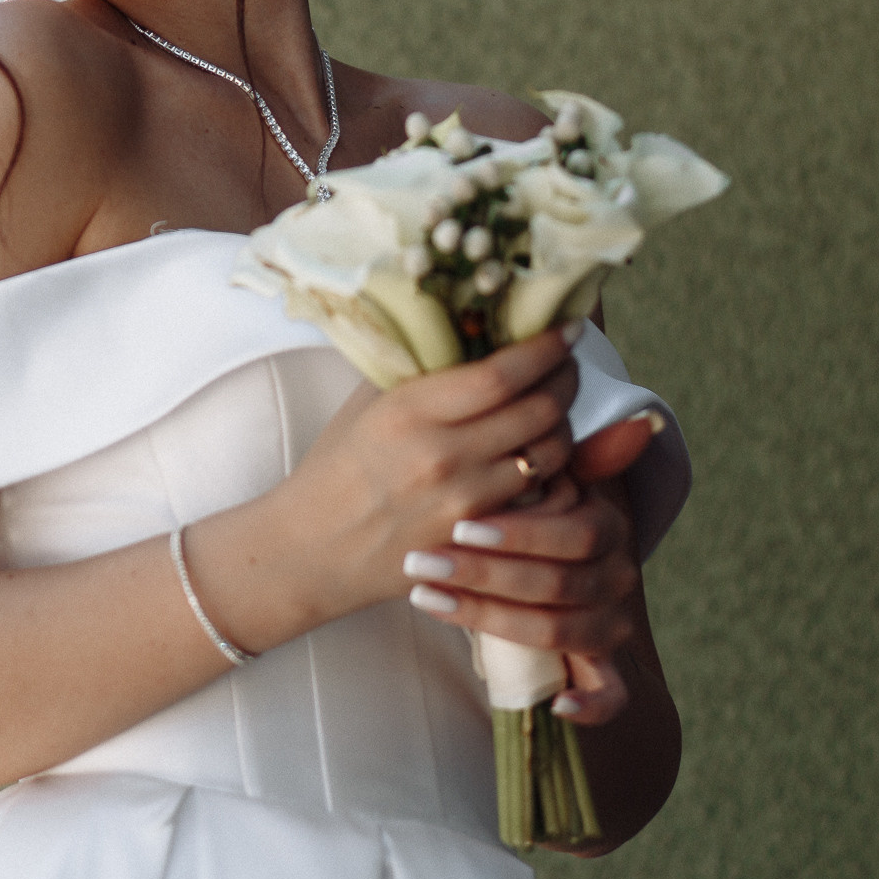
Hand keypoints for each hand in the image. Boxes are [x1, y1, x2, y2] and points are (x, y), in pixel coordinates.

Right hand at [270, 324, 582, 630]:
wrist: (312, 548)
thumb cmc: (335, 469)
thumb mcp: (364, 406)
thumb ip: (417, 370)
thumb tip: (470, 330)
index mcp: (408, 411)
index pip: (500, 373)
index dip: (546, 348)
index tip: (566, 330)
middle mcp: (442, 455)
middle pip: (539, 409)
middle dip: (566, 379)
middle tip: (566, 364)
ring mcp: (464, 500)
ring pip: (551, 453)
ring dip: (562, 425)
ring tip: (553, 410)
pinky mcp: (478, 536)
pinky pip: (539, 493)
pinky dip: (548, 470)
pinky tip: (537, 455)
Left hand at [401, 421, 654, 724]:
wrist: (560, 581)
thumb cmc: (529, 514)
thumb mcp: (539, 477)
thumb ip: (552, 445)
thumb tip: (626, 418)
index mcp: (607, 523)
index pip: (573, 533)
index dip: (518, 533)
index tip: (459, 528)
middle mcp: (618, 573)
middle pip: (557, 582)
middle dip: (485, 574)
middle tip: (420, 563)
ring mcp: (612, 621)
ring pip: (554, 629)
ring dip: (488, 619)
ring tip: (425, 597)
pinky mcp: (606, 667)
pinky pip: (612, 694)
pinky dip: (590, 704)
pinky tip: (554, 704)